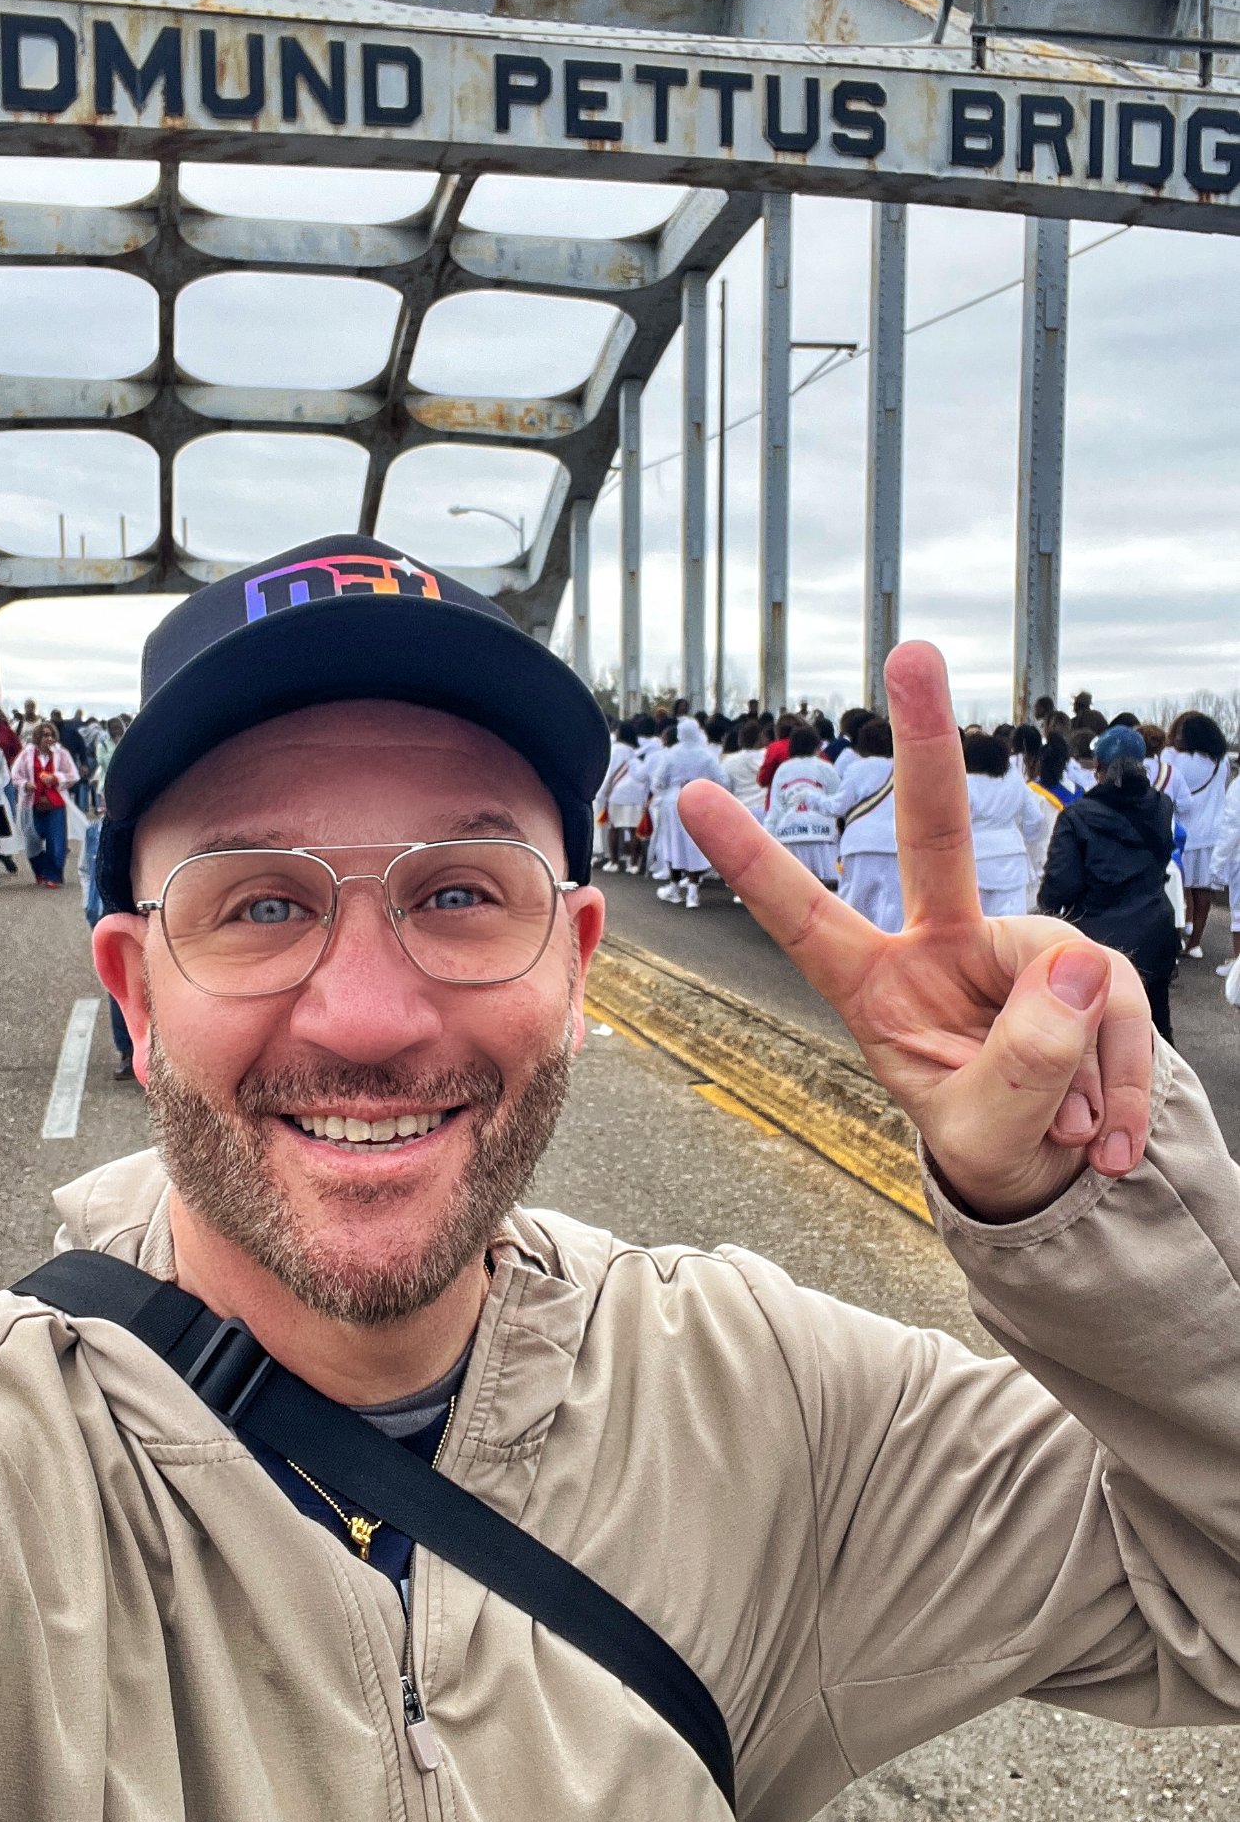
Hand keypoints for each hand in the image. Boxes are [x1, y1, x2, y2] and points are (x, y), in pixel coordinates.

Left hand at [678, 643, 1152, 1222]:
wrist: (1054, 1170)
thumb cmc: (988, 1141)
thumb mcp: (987, 1132)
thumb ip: (1025, 1064)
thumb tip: (1076, 969)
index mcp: (875, 988)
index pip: (804, 917)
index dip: (752, 861)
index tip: (695, 794)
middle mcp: (940, 946)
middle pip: (935, 833)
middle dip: (926, 740)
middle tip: (911, 652)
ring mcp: (1016, 949)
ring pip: (1072, 973)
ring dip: (1089, 1067)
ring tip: (1082, 1136)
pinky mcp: (1081, 965)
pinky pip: (1116, 1003)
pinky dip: (1125, 1081)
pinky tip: (1111, 1136)